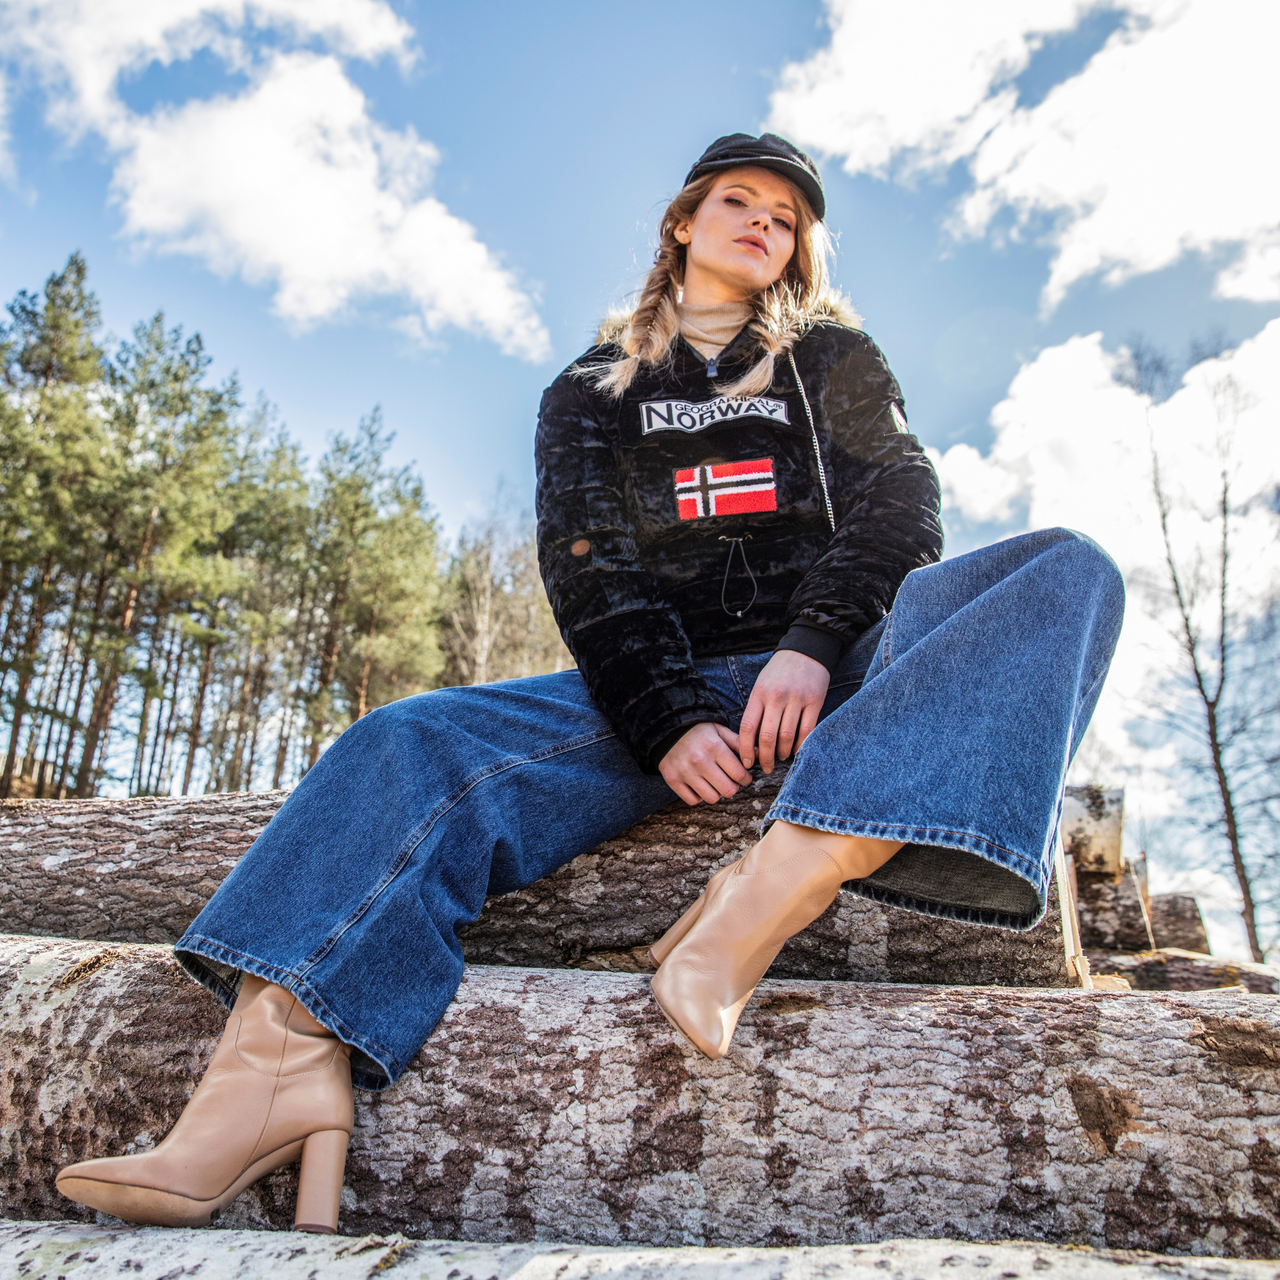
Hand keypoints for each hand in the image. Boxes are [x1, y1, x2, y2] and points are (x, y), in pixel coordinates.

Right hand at [659, 722, 750, 805]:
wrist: (666, 728)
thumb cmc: (697, 730)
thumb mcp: (719, 730)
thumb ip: (738, 743)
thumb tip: (760, 755)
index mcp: (714, 747)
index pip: (739, 774)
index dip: (746, 778)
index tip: (744, 777)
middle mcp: (700, 760)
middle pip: (728, 790)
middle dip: (733, 787)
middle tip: (731, 781)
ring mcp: (685, 772)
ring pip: (712, 798)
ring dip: (717, 793)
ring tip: (715, 783)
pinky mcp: (673, 779)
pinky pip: (692, 800)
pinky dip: (699, 796)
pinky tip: (700, 785)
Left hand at [739, 650, 829, 772]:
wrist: (806, 650)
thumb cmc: (780, 671)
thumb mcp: (761, 684)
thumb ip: (757, 708)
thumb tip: (751, 741)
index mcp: (759, 693)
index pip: (748, 727)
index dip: (745, 749)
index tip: (746, 762)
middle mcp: (776, 697)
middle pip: (767, 736)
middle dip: (765, 758)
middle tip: (765, 768)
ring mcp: (796, 699)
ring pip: (787, 736)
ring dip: (783, 753)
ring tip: (781, 757)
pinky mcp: (815, 701)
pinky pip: (807, 730)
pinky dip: (800, 745)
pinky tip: (796, 751)